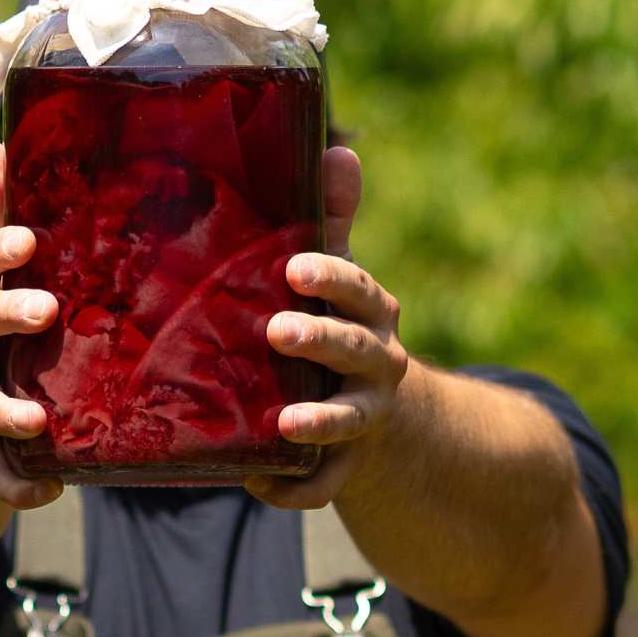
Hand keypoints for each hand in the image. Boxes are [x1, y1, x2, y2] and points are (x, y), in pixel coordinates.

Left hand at [247, 147, 409, 508]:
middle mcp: (378, 362)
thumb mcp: (340, 278)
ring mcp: (364, 416)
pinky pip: (324, 485)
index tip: (294, 267)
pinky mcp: (346, 465)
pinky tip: (255, 484)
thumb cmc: (341, 325)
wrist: (382, 416)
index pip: (359, 287)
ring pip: (347, 421)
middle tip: (277, 331)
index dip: (331, 278)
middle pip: (355, 349)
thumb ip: (334, 221)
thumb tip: (341, 147)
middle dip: (321, 339)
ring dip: (318, 421)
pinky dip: (292, 489)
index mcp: (373, 312)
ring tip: (282, 425)